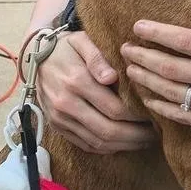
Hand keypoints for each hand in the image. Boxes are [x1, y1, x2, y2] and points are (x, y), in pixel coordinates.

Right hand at [38, 31, 156, 153]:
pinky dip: (106, 148)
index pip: (115, 108)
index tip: (154, 114)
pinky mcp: (57, 126)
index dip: (138, 116)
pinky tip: (123, 143)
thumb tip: (111, 77)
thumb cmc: (66, 46)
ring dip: (124, 145)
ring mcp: (60, 118)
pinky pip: (84, 145)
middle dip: (136, 136)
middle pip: (108, 131)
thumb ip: (97, 57)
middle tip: (156, 133)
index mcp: (76, 82)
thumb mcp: (82, 40)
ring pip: (97, 142)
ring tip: (145, 141)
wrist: (35, 56)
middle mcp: (66, 104)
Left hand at [121, 0, 190, 139]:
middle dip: (144, 57)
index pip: (188, 42)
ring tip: (130, 69)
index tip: (139, 27)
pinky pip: (182, 115)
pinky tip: (147, 96)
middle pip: (173, 68)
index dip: (160, 34)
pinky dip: (161, 107)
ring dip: (147, 80)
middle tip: (125, 49)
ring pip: (173, 92)